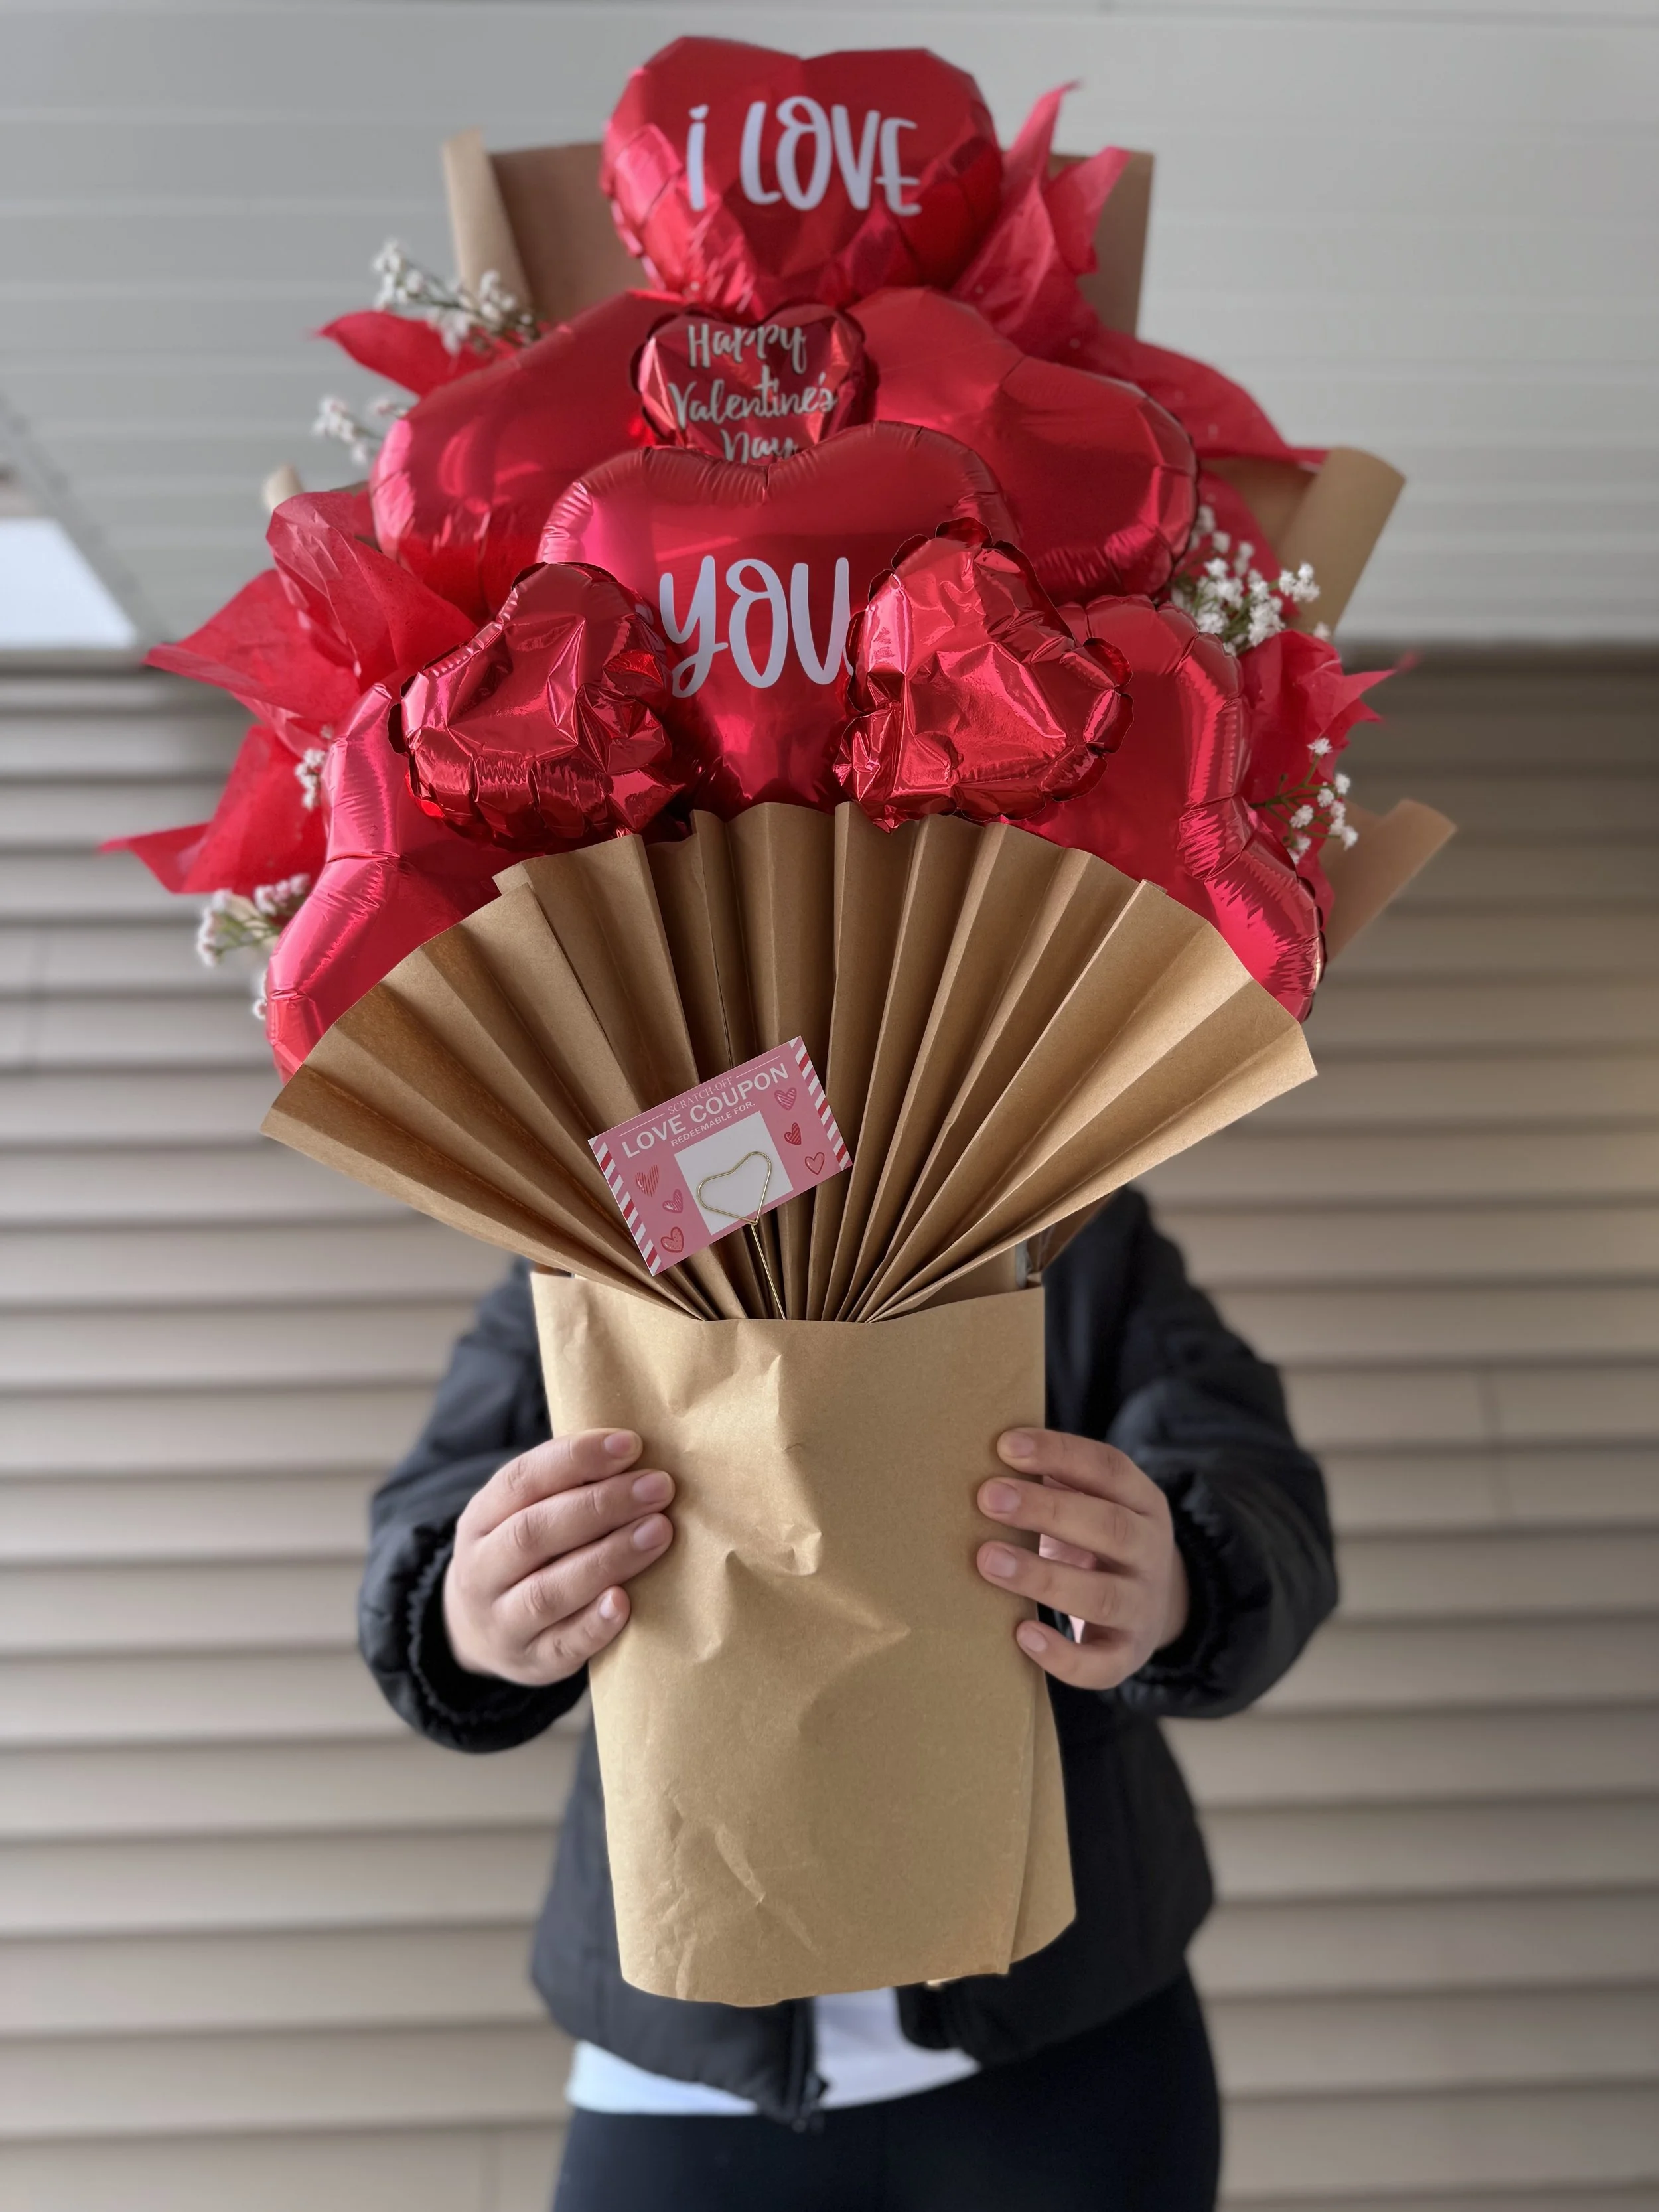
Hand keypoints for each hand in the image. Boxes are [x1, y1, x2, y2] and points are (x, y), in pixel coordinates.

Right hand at [442, 1429, 673, 1686]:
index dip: (575, 1459)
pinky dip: (594, 1625)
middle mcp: (482, 1570)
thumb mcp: (522, 1515)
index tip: (630, 1445)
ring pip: (548, 1590)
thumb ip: (566, 1487)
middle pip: (534, 1533)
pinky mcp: (532, 1662)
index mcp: (480, 1519)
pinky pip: (562, 1646)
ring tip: (659, 1531)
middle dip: (601, 1506)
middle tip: (657, 1488)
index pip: (521, 1480)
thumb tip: (636, 1454)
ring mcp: (503, 1621)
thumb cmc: (525, 1556)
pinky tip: (626, 1602)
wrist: (477, 1632)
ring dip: (608, 1558)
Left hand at [977, 1428, 1189, 1689]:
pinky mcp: (1126, 1655)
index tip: (1005, 1446)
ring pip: (1100, 1596)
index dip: (1059, 1454)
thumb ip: (1055, 1480)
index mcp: (1142, 1502)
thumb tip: (989, 1454)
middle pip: (1108, 1527)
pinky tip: (1022, 1635)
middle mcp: (1150, 1553)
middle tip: (988, 1497)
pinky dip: (1062, 1655)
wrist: (1158, 1604)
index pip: (1108, 1468)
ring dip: (1042, 1577)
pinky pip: (1100, 1665)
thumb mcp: (1094, 1501)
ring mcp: (1142, 1607)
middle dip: (1046, 1510)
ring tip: (988, 1560)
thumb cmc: (1098, 1540)